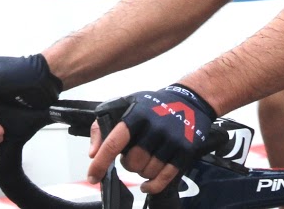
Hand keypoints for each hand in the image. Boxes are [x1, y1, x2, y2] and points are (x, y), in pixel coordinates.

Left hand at [87, 84, 216, 188]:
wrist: (190, 99)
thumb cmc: (153, 105)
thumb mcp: (124, 105)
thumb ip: (102, 127)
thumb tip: (93, 153)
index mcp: (137, 115)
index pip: (113, 143)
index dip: (100, 163)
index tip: (93, 177)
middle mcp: (155, 127)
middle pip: (132, 163)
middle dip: (129, 163)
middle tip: (134, 154)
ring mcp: (171, 140)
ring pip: (147, 172)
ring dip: (142, 171)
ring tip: (147, 158)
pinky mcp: (184, 151)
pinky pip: (164, 178)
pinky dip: (153, 185)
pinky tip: (147, 184)